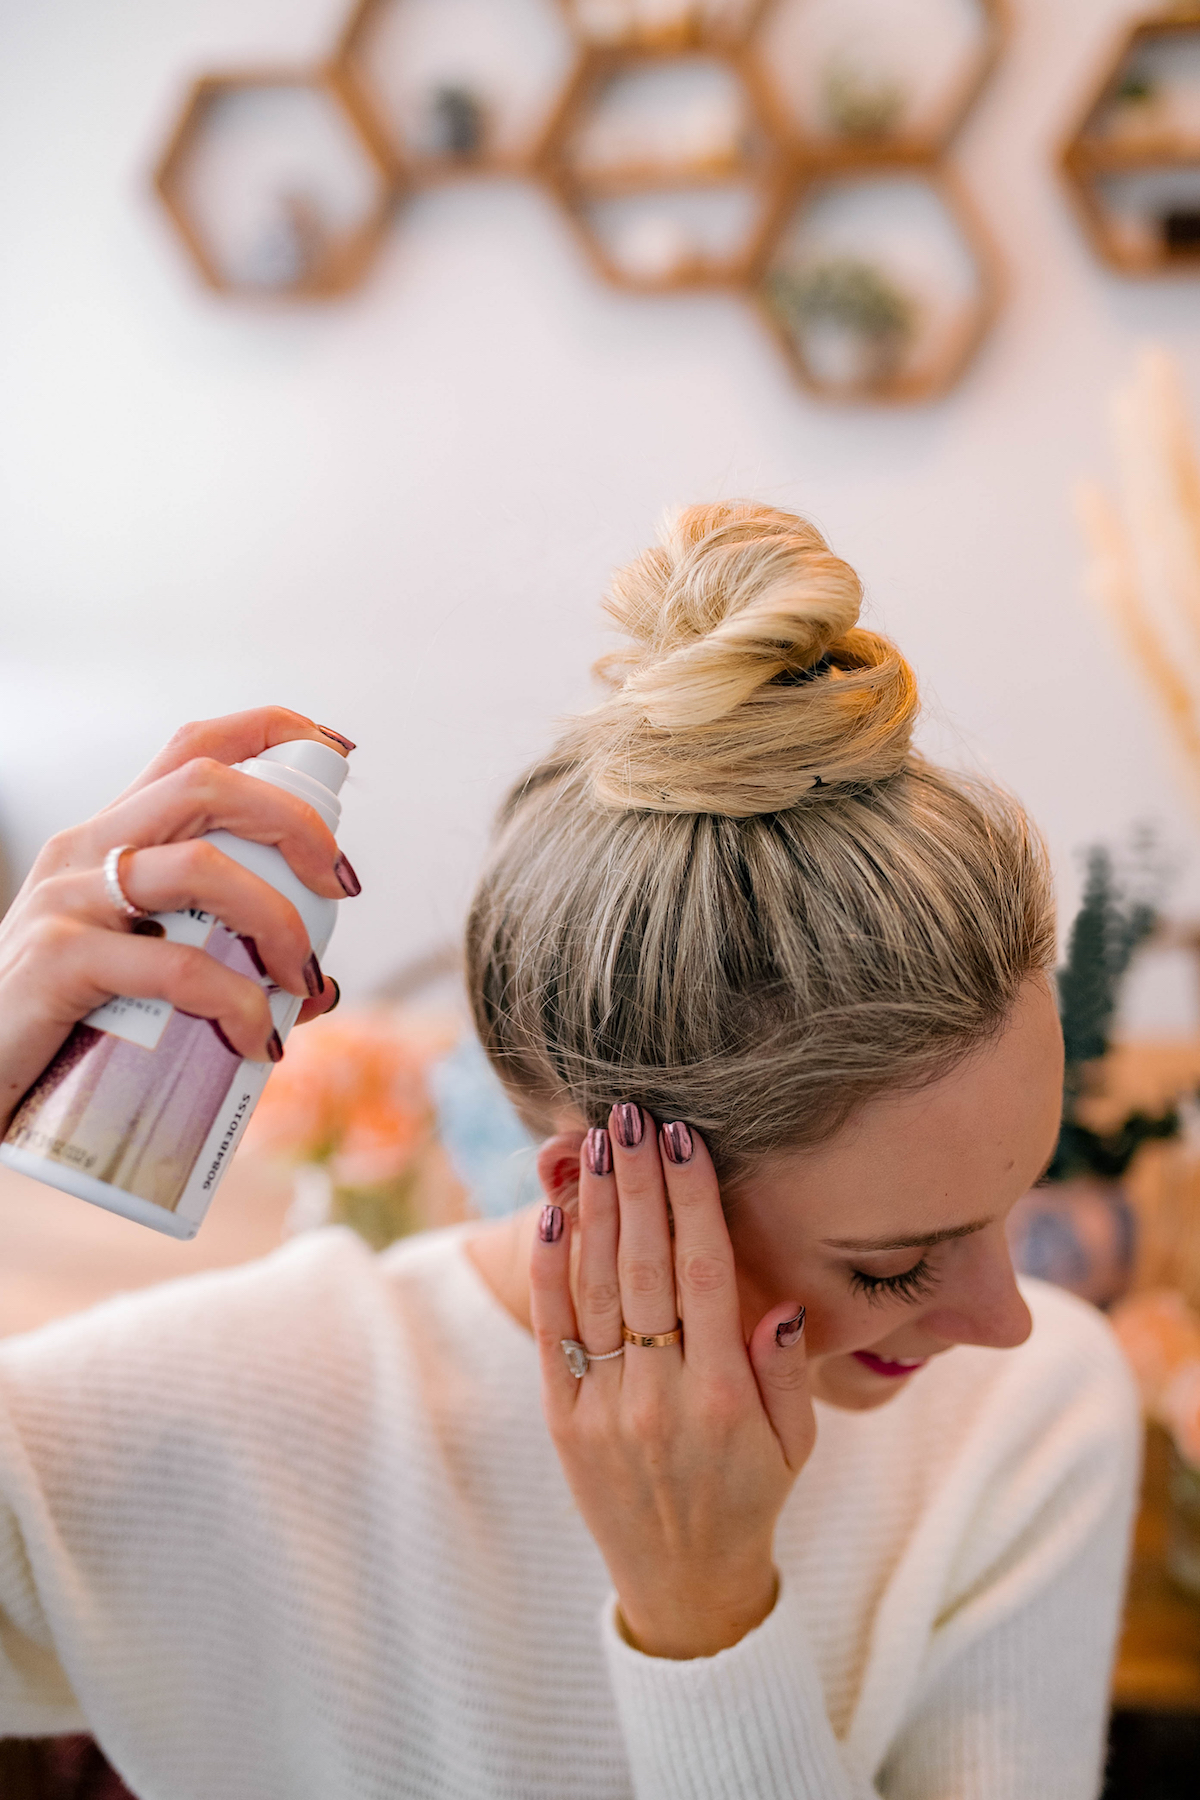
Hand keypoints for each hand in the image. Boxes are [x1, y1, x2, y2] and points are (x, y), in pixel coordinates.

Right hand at [0, 708, 353, 1130]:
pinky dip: (236, 1002)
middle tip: (341, 885)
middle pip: (206, 783)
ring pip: (201, 867)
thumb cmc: (64, 1023)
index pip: (193, 749)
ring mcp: (68, 899)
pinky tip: (259, 1040)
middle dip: (295, 820)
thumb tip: (319, 988)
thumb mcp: (142, 975)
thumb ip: (225, 968)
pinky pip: (175, 968)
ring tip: (300, 979)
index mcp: (111, 837)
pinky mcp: (58, 961)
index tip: (338, 752)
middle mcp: (87, 849)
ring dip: (277, 919)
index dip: (273, 731)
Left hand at [530, 1108, 813, 1659]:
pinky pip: (552, 1330)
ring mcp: (604, 1407)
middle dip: (639, 1182)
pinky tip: (555, 1213)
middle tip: (632, 1115)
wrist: (683, 1582)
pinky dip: (550, 1268)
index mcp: (725, 1395)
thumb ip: (785, 1369)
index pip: (704, 1272)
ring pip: (594, 1287)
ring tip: (598, 1144)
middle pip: (644, 1264)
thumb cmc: (751, 1496)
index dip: (692, 1198)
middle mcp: (659, 1396)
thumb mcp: (796, 1442)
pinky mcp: (562, 1419)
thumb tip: (776, 1299)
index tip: (684, 1137)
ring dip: (596, 1208)